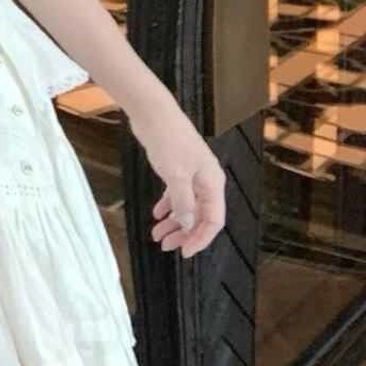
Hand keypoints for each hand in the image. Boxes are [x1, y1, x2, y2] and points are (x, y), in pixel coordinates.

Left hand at [131, 102, 226, 257]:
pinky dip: (168, 205)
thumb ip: (183, 202)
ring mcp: (192, 174)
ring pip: (187, 206)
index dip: (200, 239)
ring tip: (156, 235)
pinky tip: (157, 214)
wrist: (153, 112)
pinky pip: (177, 193)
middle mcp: (206, 180)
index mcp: (213, 183)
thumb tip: (188, 223)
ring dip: (173, 222)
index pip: (213, 221)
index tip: (184, 253)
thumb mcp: (176, 175)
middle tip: (165, 246)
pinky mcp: (178, 167)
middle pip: (200, 216)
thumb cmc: (168, 139)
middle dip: (184, 233)